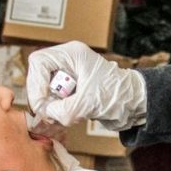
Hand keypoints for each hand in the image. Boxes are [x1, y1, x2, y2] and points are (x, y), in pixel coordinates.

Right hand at [26, 41, 146, 130]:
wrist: (135, 104)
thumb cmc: (118, 95)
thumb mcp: (89, 103)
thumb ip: (64, 110)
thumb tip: (46, 114)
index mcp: (72, 54)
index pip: (39, 61)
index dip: (36, 83)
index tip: (42, 103)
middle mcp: (67, 61)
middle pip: (38, 76)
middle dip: (42, 96)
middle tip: (49, 113)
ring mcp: (67, 75)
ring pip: (44, 90)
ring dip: (50, 106)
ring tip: (64, 115)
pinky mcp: (70, 89)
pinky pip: (52, 100)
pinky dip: (56, 110)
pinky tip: (68, 116)